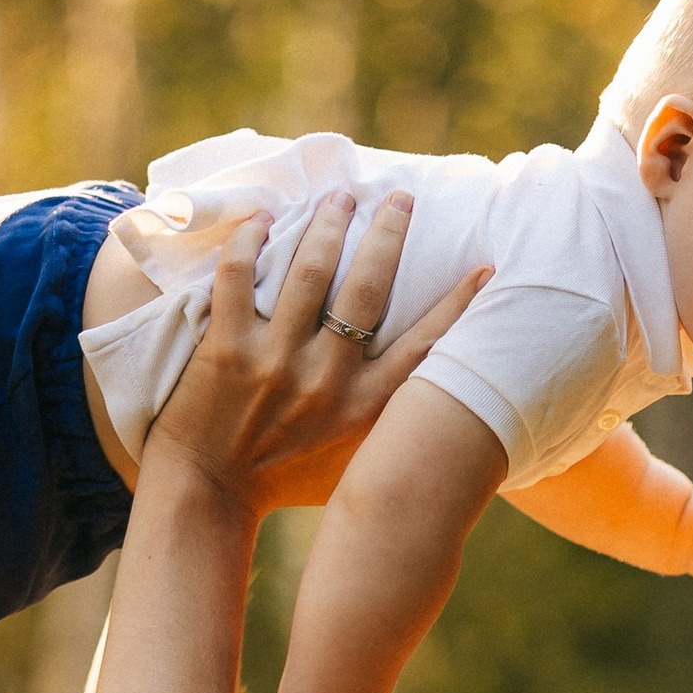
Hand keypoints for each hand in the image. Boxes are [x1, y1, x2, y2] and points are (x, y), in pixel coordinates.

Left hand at [147, 185, 485, 523]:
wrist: (207, 494)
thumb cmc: (283, 480)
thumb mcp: (351, 461)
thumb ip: (384, 423)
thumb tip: (425, 398)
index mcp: (364, 408)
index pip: (424, 346)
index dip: (458, 303)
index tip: (484, 268)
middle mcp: (325, 380)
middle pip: (367, 288)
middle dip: (389, 233)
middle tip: (399, 199)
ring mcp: (274, 362)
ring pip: (309, 273)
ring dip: (329, 225)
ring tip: (340, 197)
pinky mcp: (226, 350)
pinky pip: (239, 278)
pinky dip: (250, 241)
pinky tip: (264, 220)